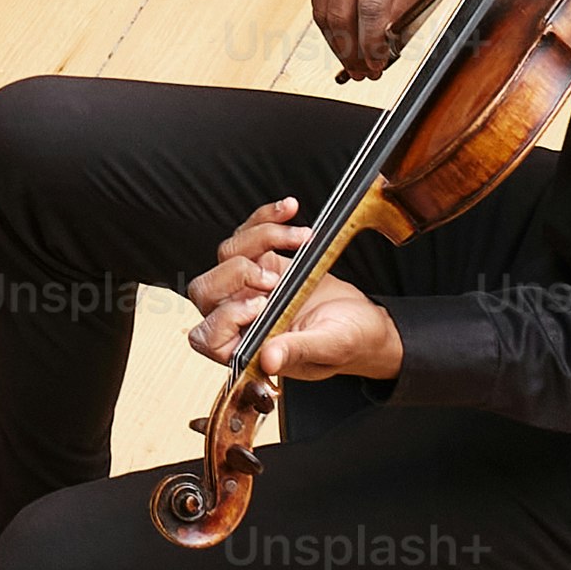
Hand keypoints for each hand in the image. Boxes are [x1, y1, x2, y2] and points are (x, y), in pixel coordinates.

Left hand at [185, 199, 399, 384]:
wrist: (364, 322)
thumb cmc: (348, 343)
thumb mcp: (328, 347)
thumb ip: (297, 351)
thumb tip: (268, 359)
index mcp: (249, 348)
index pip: (209, 337)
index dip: (226, 318)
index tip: (262, 306)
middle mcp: (240, 318)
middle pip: (206, 291)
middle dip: (236, 274)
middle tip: (275, 278)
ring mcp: (248, 288)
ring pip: (227, 255)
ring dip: (261, 238)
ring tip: (302, 238)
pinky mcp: (263, 261)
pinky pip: (248, 234)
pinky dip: (266, 218)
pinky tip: (289, 210)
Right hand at [309, 0, 458, 79]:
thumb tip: (392, 35)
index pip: (372, 11)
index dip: (373, 46)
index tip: (379, 65)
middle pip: (340, 14)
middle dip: (351, 51)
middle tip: (363, 71)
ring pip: (321, 6)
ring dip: (334, 39)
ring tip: (350, 58)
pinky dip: (326, 14)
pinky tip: (341, 28)